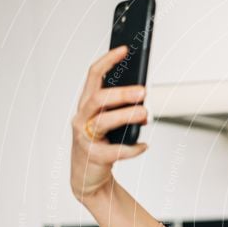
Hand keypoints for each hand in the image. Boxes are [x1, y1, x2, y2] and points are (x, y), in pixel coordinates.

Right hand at [70, 45, 148, 201]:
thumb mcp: (109, 122)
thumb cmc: (102, 144)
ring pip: (103, 122)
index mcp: (86, 104)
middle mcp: (82, 118)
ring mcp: (85, 138)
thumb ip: (120, 108)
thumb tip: (142, 95)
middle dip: (120, 93)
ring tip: (145, 114)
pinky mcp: (93, 156)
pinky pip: (115, 151)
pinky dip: (132, 149)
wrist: (88, 176)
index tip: (125, 50)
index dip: (107, 61)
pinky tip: (144, 146)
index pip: (93, 76)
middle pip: (98, 98)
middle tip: (143, 92)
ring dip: (126, 116)